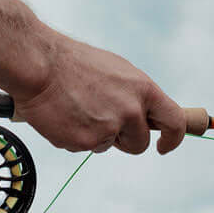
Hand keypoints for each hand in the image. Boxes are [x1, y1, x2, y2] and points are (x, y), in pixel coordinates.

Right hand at [12, 34, 186, 155]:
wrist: (39, 65)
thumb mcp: (116, 72)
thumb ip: (135, 96)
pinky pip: (83, 149)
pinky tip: (63, 116)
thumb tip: (145, 116)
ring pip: (107, 146)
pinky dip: (73, 137)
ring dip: (95, 136)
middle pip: (139, 143)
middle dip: (124, 140)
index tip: (163, 146)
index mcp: (143, 90)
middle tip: (102, 122)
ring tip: (76, 109)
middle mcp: (130, 111)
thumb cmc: (73, 64)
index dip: (173, 138)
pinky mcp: (85, 141)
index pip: (174, 121)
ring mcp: (108, 128)